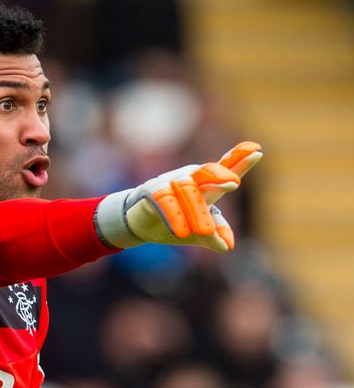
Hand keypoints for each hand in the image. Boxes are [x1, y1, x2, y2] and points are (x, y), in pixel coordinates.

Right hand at [94, 141, 262, 252]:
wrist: (139, 222)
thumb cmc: (174, 221)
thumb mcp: (196, 232)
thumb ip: (213, 236)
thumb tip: (226, 245)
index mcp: (205, 186)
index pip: (225, 170)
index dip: (239, 160)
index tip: (257, 151)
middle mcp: (189, 179)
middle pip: (207, 172)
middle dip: (219, 174)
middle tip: (232, 183)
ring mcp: (169, 182)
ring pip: (188, 192)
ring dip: (196, 213)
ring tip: (205, 232)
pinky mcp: (151, 191)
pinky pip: (164, 200)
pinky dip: (173, 215)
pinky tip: (180, 231)